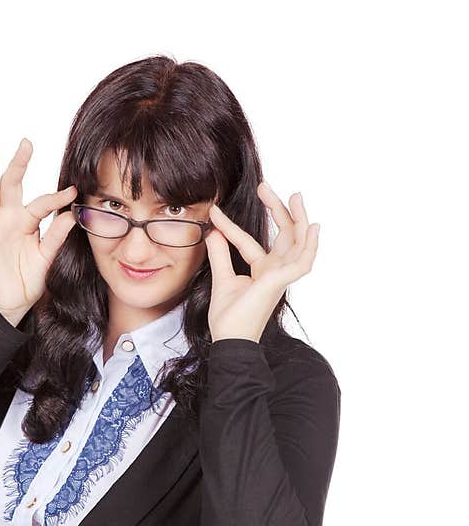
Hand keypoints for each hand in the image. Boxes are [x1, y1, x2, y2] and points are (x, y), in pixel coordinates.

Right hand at [0, 138, 77, 324]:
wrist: (14, 302)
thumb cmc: (29, 278)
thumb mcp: (47, 256)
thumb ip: (56, 236)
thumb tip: (71, 216)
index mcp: (27, 221)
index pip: (42, 203)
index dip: (57, 198)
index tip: (73, 191)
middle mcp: (9, 218)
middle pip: (10, 184)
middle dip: (17, 162)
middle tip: (26, 142)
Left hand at [204, 181, 320, 342]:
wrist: (229, 339)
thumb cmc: (228, 318)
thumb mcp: (221, 279)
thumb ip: (220, 255)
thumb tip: (213, 232)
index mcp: (262, 271)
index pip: (249, 241)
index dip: (231, 226)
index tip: (215, 212)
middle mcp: (275, 271)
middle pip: (282, 235)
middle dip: (277, 210)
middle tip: (265, 187)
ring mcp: (281, 276)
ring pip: (298, 242)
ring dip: (298, 219)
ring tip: (295, 196)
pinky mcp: (282, 281)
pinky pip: (303, 261)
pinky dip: (310, 245)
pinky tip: (312, 228)